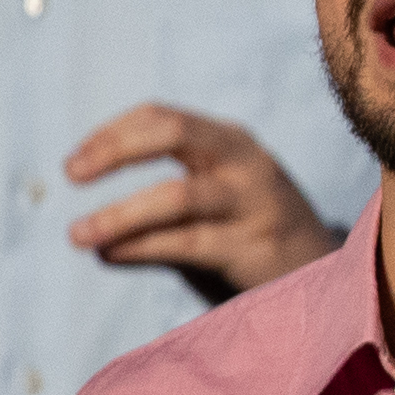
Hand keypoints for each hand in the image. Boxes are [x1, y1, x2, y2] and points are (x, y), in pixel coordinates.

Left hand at [63, 103, 339, 296]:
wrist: (323, 277)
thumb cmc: (251, 236)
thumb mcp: (212, 202)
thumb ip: (160, 203)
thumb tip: (86, 226)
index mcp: (230, 142)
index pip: (161, 117)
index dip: (111, 133)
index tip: (74, 164)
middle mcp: (245, 163)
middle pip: (175, 132)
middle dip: (116, 149)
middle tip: (71, 173)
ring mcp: (254, 203)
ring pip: (178, 195)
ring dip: (120, 214)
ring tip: (78, 235)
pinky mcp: (255, 247)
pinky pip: (187, 243)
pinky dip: (141, 247)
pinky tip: (111, 255)